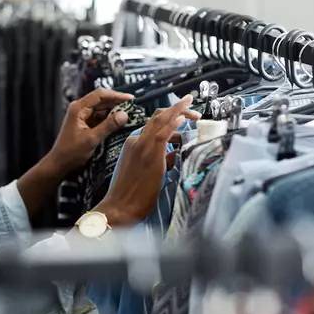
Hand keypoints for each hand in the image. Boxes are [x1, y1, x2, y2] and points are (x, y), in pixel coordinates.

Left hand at [47, 88, 134, 172]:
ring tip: (130, 114)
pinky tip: (120, 122)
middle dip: (117, 103)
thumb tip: (125, 114)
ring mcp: (82, 116)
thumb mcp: (92, 139)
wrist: (59, 164)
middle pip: (102, 100)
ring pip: (102, 109)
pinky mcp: (85, 123)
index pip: (100, 95)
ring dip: (114, 111)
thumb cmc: (71, 152)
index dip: (116, 95)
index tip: (131, 99)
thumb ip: (108, 126)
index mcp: (78, 108)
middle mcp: (80, 108)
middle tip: (134, 107)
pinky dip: (109, 119)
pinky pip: (100, 117)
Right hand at [94, 95, 199, 226]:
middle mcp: (137, 140)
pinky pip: (162, 134)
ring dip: (179, 111)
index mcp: (134, 143)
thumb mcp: (147, 171)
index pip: (154, 123)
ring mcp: (142, 146)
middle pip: (158, 116)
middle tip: (193, 106)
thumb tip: (175, 154)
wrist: (119, 206)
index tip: (184, 117)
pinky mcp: (149, 155)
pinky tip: (183, 119)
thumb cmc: (131, 194)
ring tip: (194, 112)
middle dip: (178, 108)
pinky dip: (173, 124)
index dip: (171, 117)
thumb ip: (161, 159)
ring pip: (160, 120)